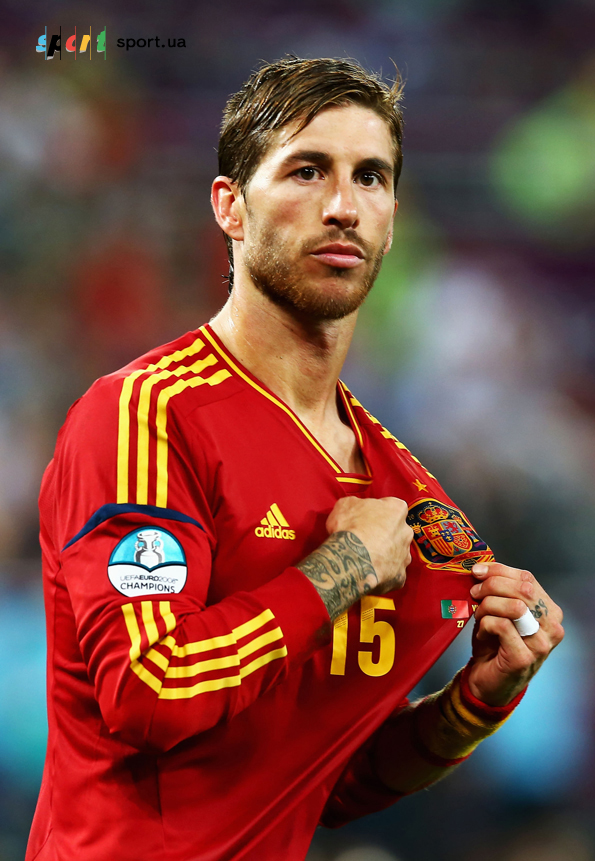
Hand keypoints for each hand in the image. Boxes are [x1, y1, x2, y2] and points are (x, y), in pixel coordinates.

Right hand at [297, 496, 412, 621]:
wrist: (351, 560)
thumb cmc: (350, 529)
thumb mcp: (345, 505)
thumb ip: (356, 504)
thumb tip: (355, 508)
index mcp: (396, 509)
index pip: (392, 506)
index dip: (378, 512)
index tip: (366, 518)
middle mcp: (406, 532)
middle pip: (397, 531)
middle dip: (385, 534)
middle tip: (366, 538)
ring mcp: (405, 556)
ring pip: (397, 553)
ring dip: (386, 554)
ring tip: (366, 558)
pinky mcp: (400, 576)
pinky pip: (393, 574)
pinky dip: (384, 573)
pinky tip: (369, 572)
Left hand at [468, 562, 563, 705]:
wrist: (488, 682)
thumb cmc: (494, 644)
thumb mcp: (499, 610)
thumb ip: (499, 590)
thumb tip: (482, 568)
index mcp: (549, 611)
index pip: (527, 578)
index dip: (499, 570)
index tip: (478, 571)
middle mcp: (552, 627)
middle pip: (522, 589)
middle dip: (491, 586)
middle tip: (474, 593)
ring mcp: (541, 644)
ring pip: (514, 606)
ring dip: (488, 606)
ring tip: (479, 616)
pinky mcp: (524, 657)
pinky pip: (501, 625)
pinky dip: (485, 624)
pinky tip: (483, 633)